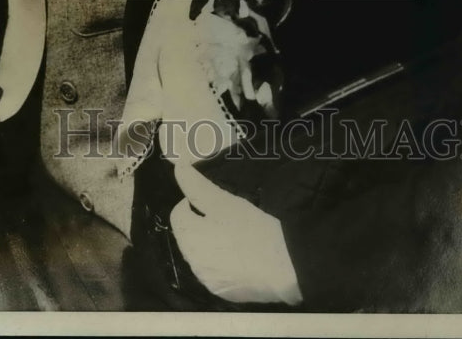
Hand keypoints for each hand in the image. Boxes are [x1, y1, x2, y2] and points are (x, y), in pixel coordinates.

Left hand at [170, 162, 301, 305]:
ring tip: (236, 233)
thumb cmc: (251, 229)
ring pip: (202, 254)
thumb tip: (179, 165)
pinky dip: (223, 262)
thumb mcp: (223, 201)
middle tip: (227, 214)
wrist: (284, 268)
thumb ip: (196, 184)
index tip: (213, 199)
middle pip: (188, 235)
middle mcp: (192, 264)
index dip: (192, 201)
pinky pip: (217, 272)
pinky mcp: (226, 295)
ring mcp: (209, 282)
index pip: (177, 214)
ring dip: (211, 242)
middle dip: (201, 222)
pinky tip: (243, 254)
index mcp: (189, 239)